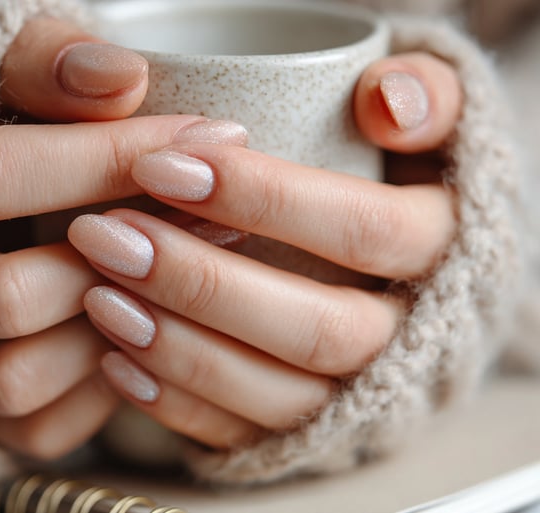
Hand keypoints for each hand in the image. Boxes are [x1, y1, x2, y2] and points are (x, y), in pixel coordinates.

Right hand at [0, 18, 247, 459]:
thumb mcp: (1, 75)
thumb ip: (48, 61)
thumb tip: (122, 77)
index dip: (109, 158)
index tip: (209, 135)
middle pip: (9, 294)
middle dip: (128, 256)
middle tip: (220, 219)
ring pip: (18, 375)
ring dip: (117, 329)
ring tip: (185, 273)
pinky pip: (38, 428)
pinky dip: (103, 388)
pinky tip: (145, 328)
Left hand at [68, 53, 463, 448]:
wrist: (415, 277)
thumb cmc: (403, 184)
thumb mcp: (435, 126)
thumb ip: (427, 96)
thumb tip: (387, 101)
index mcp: (445, 253)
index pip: (363, 230)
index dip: (267, 199)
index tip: (163, 165)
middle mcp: (411, 338)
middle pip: (318, 328)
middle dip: (205, 285)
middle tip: (108, 238)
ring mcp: (362, 397)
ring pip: (281, 396)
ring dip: (182, 350)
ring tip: (99, 298)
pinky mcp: (312, 431)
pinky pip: (250, 437)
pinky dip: (181, 405)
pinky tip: (116, 363)